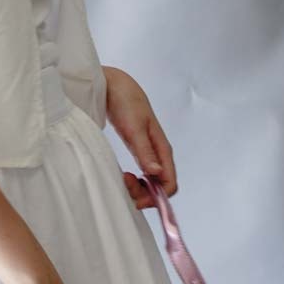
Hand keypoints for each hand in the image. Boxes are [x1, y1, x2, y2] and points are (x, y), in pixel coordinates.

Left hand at [102, 66, 177, 209]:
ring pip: (151, 183)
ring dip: (139, 189)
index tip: (135, 197)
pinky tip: (124, 175)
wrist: (114, 86)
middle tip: (124, 184)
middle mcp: (159, 154)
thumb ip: (145, 151)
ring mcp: (150, 153)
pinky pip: (143, 175)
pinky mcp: (140, 151)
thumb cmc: (126, 103)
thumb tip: (156, 174)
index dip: (156, 198)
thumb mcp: (134, 127)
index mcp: (162, 149)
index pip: (169, 184)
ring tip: (122, 178)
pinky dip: (135, 181)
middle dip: (145, 194)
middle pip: (160, 187)